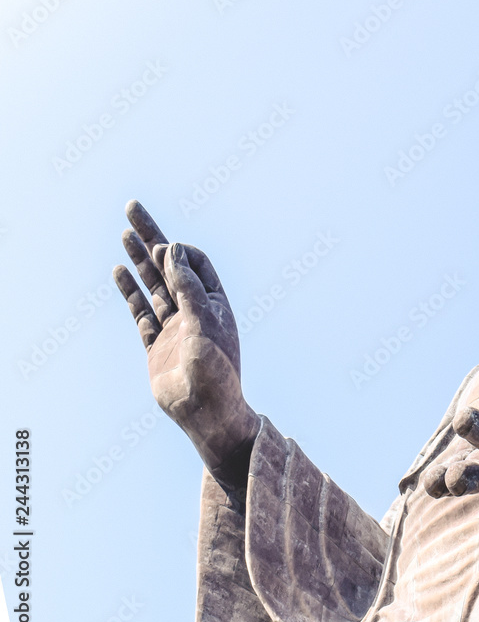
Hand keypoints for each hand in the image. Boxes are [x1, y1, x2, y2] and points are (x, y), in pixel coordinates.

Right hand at [113, 200, 258, 486]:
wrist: (205, 414)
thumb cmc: (215, 370)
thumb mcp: (205, 322)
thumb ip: (188, 286)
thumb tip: (173, 249)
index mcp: (215, 304)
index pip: (195, 264)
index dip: (179, 252)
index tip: (165, 249)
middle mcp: (194, 311)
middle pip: (168, 267)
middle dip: (152, 237)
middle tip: (132, 207)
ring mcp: (173, 326)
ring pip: (151, 286)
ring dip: (138, 259)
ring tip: (124, 231)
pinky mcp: (155, 344)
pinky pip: (139, 311)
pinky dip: (129, 290)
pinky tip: (119, 270)